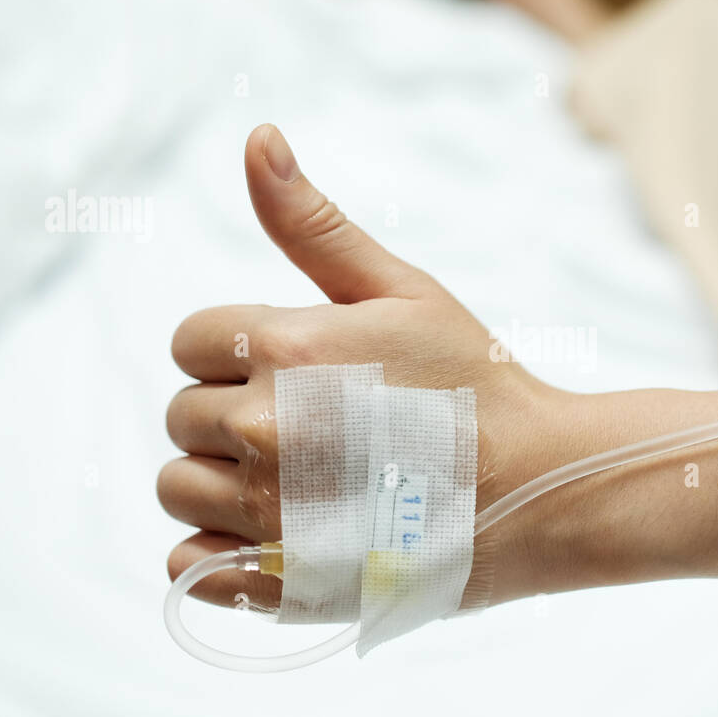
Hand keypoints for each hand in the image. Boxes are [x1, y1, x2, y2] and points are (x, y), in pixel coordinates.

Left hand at [158, 124, 577, 611]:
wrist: (540, 488)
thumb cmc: (477, 382)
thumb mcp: (403, 290)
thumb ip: (314, 223)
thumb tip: (257, 136)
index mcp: (283, 347)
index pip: (190, 340)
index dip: (239, 352)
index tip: (301, 371)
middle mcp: (263, 429)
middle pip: (181, 416)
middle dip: (233, 414)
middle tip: (315, 427)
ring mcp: (268, 513)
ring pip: (177, 488)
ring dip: (221, 482)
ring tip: (300, 481)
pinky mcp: (278, 580)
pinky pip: (187, 566)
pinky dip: (215, 553)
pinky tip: (276, 532)